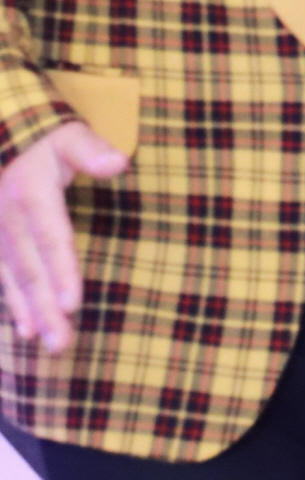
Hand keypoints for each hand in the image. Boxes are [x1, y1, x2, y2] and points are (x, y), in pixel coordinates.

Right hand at [0, 121, 121, 354]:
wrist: (2, 142)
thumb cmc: (45, 142)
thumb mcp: (67, 135)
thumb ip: (90, 150)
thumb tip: (118, 163)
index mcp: (31, 195)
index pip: (50, 238)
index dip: (62, 270)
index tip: (74, 302)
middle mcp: (10, 221)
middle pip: (33, 270)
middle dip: (47, 308)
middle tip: (63, 342)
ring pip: (16, 281)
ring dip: (33, 313)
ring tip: (51, 343)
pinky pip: (2, 278)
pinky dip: (14, 305)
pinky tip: (25, 330)